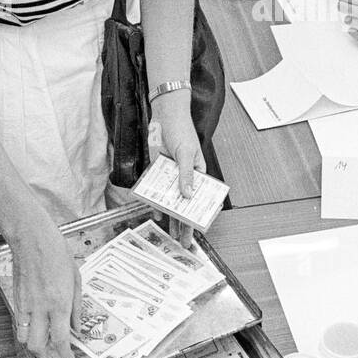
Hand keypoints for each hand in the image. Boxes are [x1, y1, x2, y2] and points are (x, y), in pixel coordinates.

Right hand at [11, 211, 80, 357]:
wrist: (31, 237)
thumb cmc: (56, 252)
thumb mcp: (76, 279)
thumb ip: (77, 307)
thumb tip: (77, 328)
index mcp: (59, 302)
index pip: (60, 339)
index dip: (65, 355)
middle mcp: (41, 307)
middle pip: (37, 347)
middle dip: (47, 357)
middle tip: (57, 355)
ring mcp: (25, 305)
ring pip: (24, 340)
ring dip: (35, 347)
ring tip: (47, 344)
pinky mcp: (16, 300)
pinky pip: (19, 325)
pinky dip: (27, 332)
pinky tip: (37, 327)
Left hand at [148, 94, 203, 245]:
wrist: (165, 116)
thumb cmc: (181, 131)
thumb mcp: (186, 153)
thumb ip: (186, 175)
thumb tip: (187, 195)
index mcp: (199, 173)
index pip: (200, 199)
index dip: (199, 214)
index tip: (199, 228)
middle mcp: (186, 177)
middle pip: (185, 204)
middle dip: (184, 223)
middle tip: (184, 241)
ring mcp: (171, 176)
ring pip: (171, 200)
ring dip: (170, 216)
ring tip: (170, 234)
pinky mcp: (159, 172)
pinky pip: (157, 190)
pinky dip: (157, 202)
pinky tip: (156, 213)